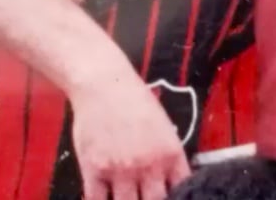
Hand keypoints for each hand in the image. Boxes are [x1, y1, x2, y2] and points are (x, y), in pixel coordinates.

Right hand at [71, 70, 190, 199]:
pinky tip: (106, 198)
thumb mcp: (163, 125)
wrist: (105, 86)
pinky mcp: (94, 171)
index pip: (181, 188)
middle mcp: (148, 166)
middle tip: (146, 196)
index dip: (178, 197)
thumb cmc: (136, 100)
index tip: (171, 197)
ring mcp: (120, 171)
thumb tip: (170, 178)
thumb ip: (167, 155)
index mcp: (170, 153)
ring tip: (127, 196)